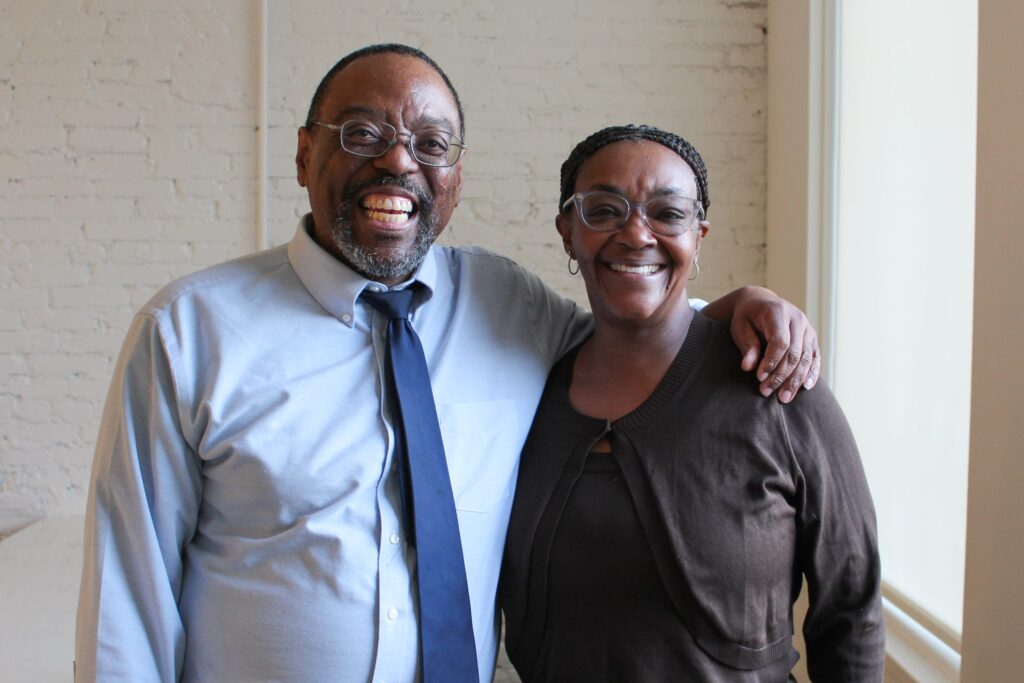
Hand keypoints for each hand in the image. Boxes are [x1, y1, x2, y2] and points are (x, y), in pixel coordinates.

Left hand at [728, 287, 819, 401]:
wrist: (760, 302)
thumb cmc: (747, 317)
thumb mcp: (740, 327)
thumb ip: (747, 345)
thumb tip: (748, 367)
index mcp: (778, 312)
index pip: (780, 342)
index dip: (771, 362)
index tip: (759, 378)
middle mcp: (797, 319)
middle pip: (794, 353)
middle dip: (781, 376)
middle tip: (766, 392)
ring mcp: (807, 328)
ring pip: (806, 358)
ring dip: (795, 380)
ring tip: (784, 398)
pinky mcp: (811, 337)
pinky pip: (815, 357)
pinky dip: (811, 373)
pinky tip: (805, 387)